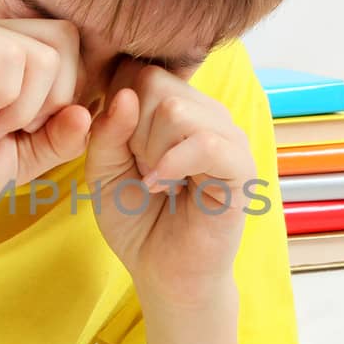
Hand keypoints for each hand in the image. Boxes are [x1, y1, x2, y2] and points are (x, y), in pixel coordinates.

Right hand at [0, 14, 92, 207]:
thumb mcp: (17, 162)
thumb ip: (57, 141)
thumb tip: (88, 112)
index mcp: (15, 62)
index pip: (74, 57)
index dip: (68, 101)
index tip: (30, 137)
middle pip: (69, 43)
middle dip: (56, 99)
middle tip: (14, 132)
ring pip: (47, 51)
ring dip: (27, 105)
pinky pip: (12, 55)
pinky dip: (4, 97)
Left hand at [84, 61, 257, 305]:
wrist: (164, 272)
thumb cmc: (136, 220)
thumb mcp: (103, 172)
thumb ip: (105, 132)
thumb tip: (124, 94)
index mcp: (176, 106)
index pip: (139, 71)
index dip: (117, 108)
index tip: (119, 150)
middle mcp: (205, 113)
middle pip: (154, 84)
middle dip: (131, 130)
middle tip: (138, 168)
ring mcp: (226, 137)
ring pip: (175, 109)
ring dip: (149, 150)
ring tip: (153, 180)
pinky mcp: (240, 167)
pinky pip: (205, 142)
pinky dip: (172, 164)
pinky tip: (160, 186)